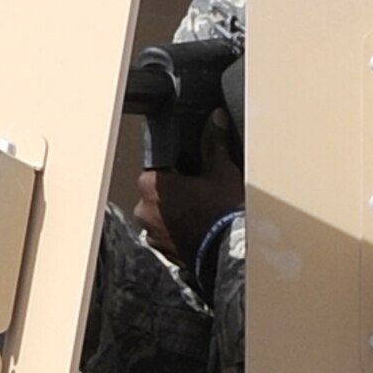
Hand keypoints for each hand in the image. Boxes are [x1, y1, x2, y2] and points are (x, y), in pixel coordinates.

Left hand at [134, 108, 243, 268]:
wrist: (229, 254)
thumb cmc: (222, 212)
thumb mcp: (221, 172)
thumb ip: (213, 143)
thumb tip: (215, 119)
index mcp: (150, 184)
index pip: (157, 168)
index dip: (177, 169)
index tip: (192, 172)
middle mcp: (142, 209)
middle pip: (157, 193)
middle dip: (175, 192)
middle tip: (200, 193)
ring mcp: (150, 233)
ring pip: (160, 214)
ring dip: (175, 213)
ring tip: (202, 213)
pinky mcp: (160, 251)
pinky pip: (166, 234)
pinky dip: (178, 231)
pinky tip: (198, 229)